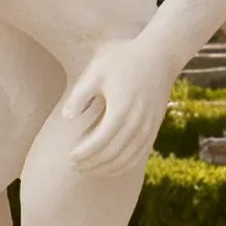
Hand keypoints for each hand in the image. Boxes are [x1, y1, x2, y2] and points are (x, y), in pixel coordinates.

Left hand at [65, 38, 174, 178]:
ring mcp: (148, 128)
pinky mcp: (154, 128)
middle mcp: (137, 123)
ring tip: (87, 169)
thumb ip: (79, 95)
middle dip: (91, 164)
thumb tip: (66, 118)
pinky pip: (138, 155)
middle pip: (112, 154)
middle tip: (73, 167)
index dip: (83, 154)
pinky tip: (109, 166)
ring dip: (105, 169)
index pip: (99, 142)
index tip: (69, 157)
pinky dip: (123, 165)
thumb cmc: (123, 60)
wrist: (160, 56)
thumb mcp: (96, 71)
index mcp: (121, 110)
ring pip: (126, 159)